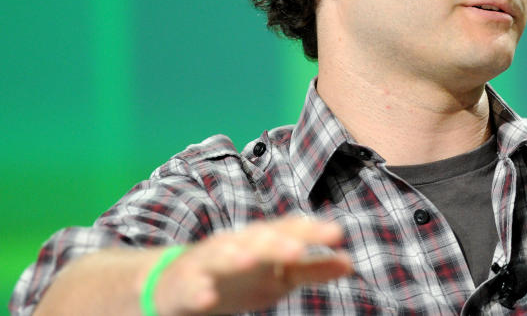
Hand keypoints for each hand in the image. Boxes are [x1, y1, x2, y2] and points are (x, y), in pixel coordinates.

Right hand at [150, 215, 352, 314]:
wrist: (176, 284)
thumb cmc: (238, 278)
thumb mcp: (279, 277)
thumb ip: (312, 269)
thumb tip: (350, 262)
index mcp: (260, 241)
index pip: (288, 230)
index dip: (310, 231)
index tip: (337, 233)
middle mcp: (235, 244)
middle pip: (256, 238)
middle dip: (276, 242)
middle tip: (298, 248)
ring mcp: (207, 263)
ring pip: (220, 254)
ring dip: (235, 255)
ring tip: (251, 259)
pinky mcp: (183, 284)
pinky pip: (190, 286)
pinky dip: (198, 289)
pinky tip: (208, 297)